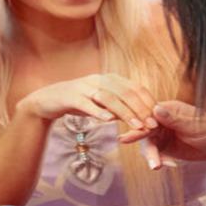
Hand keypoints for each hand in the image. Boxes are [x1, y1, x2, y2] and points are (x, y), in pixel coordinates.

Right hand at [18, 73, 159, 130]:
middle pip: (125, 92)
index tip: (158, 118)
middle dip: (141, 109)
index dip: (148, 102)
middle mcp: (99, 79)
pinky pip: (87, 103)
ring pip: (109, 98)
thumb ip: (119, 107)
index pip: (135, 88)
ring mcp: (85, 87)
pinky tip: (108, 121)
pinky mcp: (71, 96)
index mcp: (110, 79)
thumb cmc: (79, 102)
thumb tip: (139, 116)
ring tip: (136, 126)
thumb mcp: (101, 103)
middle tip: (152, 125)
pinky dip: (98, 111)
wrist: (47, 100)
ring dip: (125, 112)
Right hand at [119, 100, 205, 168]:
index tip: (131, 126)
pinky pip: (156, 154)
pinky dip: (160, 160)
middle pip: (144, 128)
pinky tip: (170, 165)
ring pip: (148, 144)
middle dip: (136, 135)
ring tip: (155, 165)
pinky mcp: (164, 147)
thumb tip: (156, 110)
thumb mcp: (194, 124)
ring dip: (150, 155)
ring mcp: (161, 134)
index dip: (140, 120)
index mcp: (168, 109)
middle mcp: (161, 120)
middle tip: (124, 140)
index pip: (149, 113)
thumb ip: (175, 118)